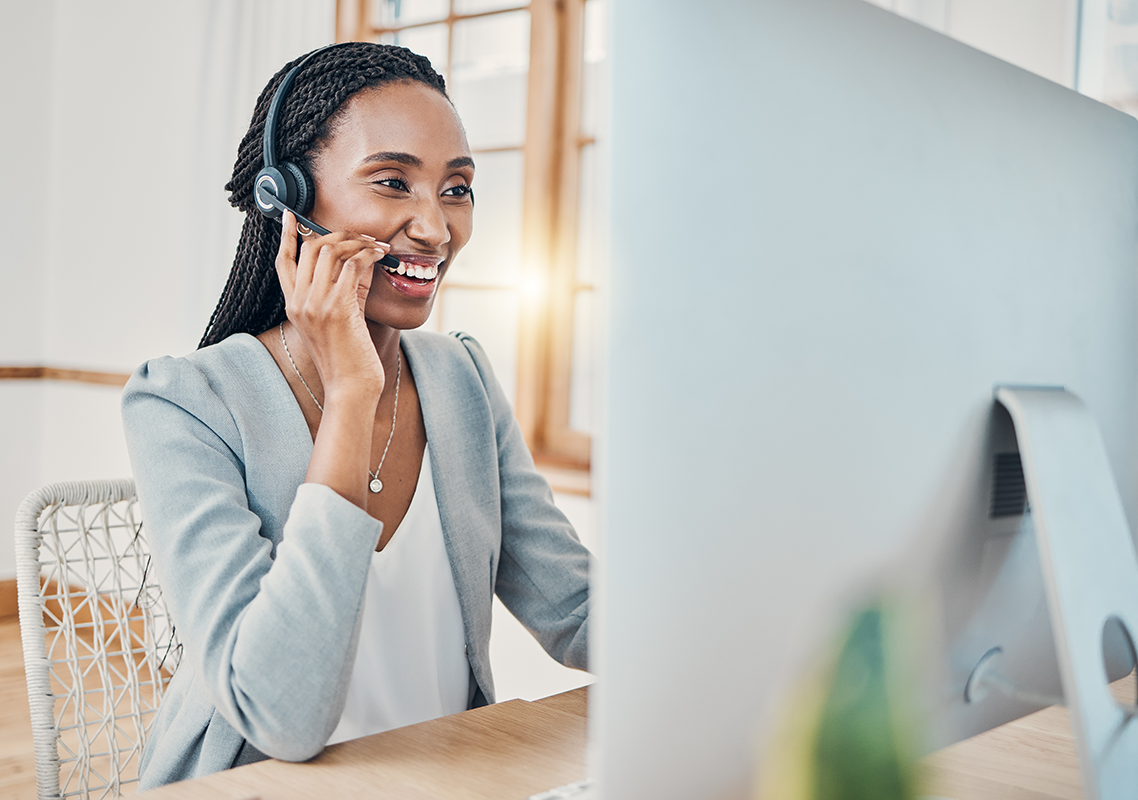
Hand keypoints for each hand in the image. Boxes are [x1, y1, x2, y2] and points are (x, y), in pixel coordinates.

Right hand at [276, 210, 390, 400]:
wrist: (352, 387)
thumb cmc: (350, 356)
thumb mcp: (341, 316)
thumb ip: (344, 286)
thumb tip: (359, 255)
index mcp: (294, 305)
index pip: (283, 261)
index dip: (287, 235)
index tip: (292, 215)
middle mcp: (299, 302)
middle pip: (310, 248)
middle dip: (339, 234)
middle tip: (364, 237)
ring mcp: (315, 304)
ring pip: (330, 251)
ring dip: (358, 241)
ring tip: (378, 246)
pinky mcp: (337, 308)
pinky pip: (351, 264)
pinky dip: (368, 253)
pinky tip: (381, 254)